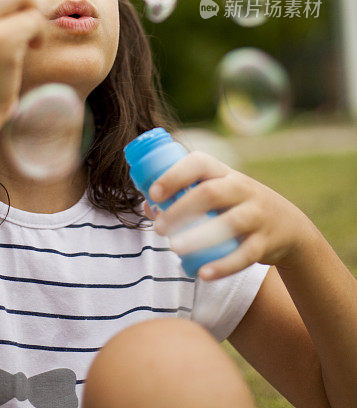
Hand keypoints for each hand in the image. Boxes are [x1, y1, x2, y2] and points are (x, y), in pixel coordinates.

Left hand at [141, 149, 314, 280]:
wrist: (289, 227)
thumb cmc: (237, 205)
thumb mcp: (218, 192)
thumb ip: (185, 195)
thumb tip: (147, 205)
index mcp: (224, 172)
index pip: (199, 163)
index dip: (174, 175)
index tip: (153, 193)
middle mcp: (242, 189)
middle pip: (210, 193)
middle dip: (181, 209)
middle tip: (159, 228)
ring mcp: (256, 215)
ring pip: (229, 224)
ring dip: (199, 236)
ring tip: (174, 248)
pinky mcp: (266, 242)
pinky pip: (245, 255)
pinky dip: (224, 265)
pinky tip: (203, 273)